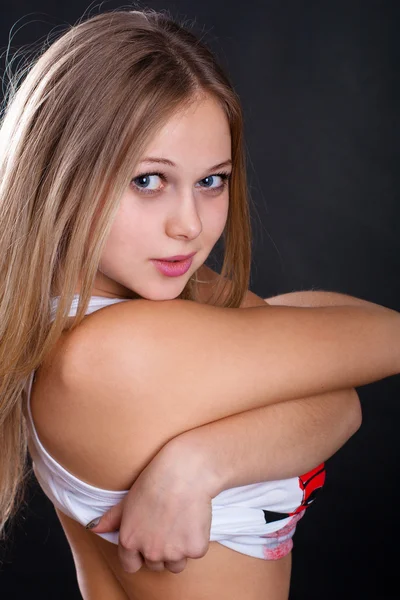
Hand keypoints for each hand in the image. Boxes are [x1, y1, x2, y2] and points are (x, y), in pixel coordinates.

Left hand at [86, 440, 212, 573]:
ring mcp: (173, 553)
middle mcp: (149, 552)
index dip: (139, 554)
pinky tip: (194, 518)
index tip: (149, 539)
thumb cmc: (154, 481)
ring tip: (180, 522)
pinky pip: (196, 552)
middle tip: (167, 524)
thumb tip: (92, 528)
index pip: (131, 566)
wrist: (184, 472)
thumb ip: (111, 518)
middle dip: (161, 550)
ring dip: (180, 550)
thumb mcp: (128, 500)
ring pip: (176, 564)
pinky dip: (197, 539)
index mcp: (129, 542)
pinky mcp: (194, 549)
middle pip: (156, 565)